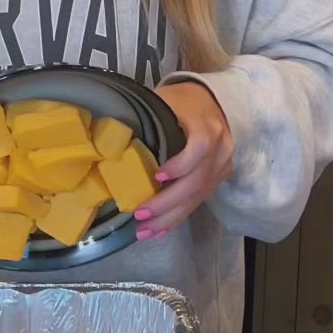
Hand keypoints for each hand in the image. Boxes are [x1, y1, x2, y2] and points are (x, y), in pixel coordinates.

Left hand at [136, 82, 234, 241]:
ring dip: (171, 217)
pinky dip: (179, 216)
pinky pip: (200, 200)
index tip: (157, 176)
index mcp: (206, 124)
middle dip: (168, 203)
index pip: (200, 147)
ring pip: (199, 196)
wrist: (212, 100)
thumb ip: (146, 118)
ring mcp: (223, 164)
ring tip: (146, 232)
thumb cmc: (181, 101)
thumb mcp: (164, 101)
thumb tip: (109, 140)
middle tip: (140, 216)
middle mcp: (220, 147)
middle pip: (197, 180)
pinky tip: (162, 229)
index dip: (180, 165)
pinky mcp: (220, 177)